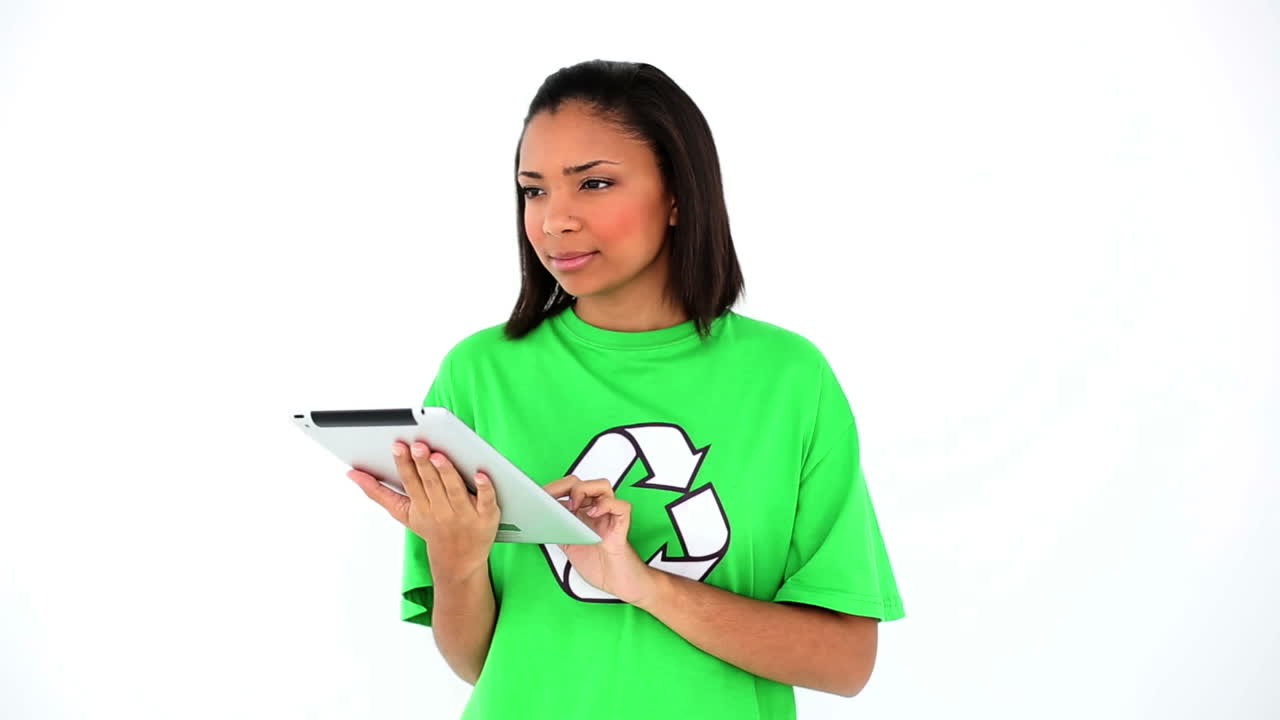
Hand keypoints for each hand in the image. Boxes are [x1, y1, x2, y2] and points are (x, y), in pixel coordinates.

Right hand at [348, 441, 499, 585]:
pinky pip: (486, 499)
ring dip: (446, 473)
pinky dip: (484, 487)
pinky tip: (481, 473)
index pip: (410, 482)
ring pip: (454, 489)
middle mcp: (441, 511)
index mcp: (420, 507)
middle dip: (422, 464)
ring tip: (438, 455)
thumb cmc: (431, 528)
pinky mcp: (487, 515)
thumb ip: (378, 492)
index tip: (398, 445)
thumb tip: (352, 473)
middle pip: (430, 483)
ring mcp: (465, 514)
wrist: (459, 562)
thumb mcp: (403, 513)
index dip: (403, 463)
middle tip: (417, 445)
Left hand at [543, 475, 659, 605]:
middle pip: (584, 483)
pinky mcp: (621, 526)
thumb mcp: (569, 547)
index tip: (538, 494)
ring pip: (602, 486)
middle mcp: (596, 511)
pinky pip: (621, 506)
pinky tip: (594, 513)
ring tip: (574, 505)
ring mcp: (609, 517)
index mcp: (582, 514)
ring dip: (585, 490)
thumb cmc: (598, 565)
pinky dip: (607, 505)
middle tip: (552, 498)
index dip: (554, 488)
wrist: (618, 583)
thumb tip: (539, 521)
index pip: (569, 489)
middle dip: (565, 486)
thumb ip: (558, 531)